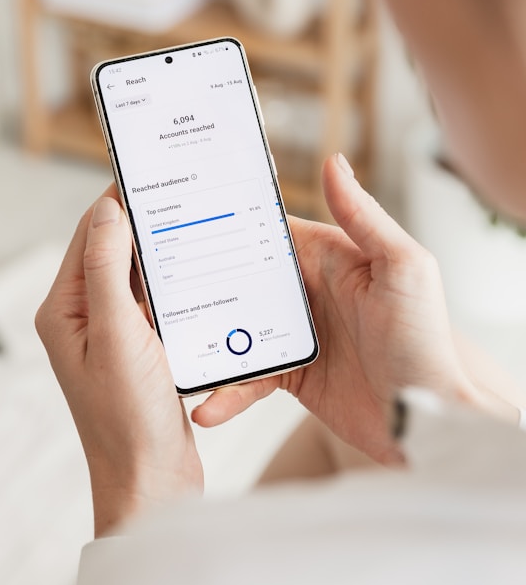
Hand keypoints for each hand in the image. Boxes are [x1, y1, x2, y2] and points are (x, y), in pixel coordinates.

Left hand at [36, 188, 202, 536]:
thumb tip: (109, 210)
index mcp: (65, 309)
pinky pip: (157, 300)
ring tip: (196, 223)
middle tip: (184, 193)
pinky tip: (199, 270)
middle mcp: (85, 316)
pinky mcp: (141, 346)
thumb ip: (108, 269)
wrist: (153, 479)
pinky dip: (174, 282)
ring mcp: (114, 332)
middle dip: (145, 222)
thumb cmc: (128, 416)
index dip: (117, 202)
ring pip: (139, 274)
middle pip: (114, 251)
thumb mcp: (117, 333)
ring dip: (163, 252)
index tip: (150, 172)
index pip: (90, 236)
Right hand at [192, 154, 475, 463]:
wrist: (431, 423)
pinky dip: (227, 391)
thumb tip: (334, 161)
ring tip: (168, 349)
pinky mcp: (291, 373)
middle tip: (153, 289)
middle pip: (241, 278)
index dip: (226, 224)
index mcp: (329, 256)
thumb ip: (364, 216)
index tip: (182, 220)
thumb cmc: (426, 342)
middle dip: (199, 281)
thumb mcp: (402, 268)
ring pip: (235, 327)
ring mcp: (296, 334)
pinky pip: (248, 377)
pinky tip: (205, 406)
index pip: (267, 231)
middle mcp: (308, 291)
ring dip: (204, 338)